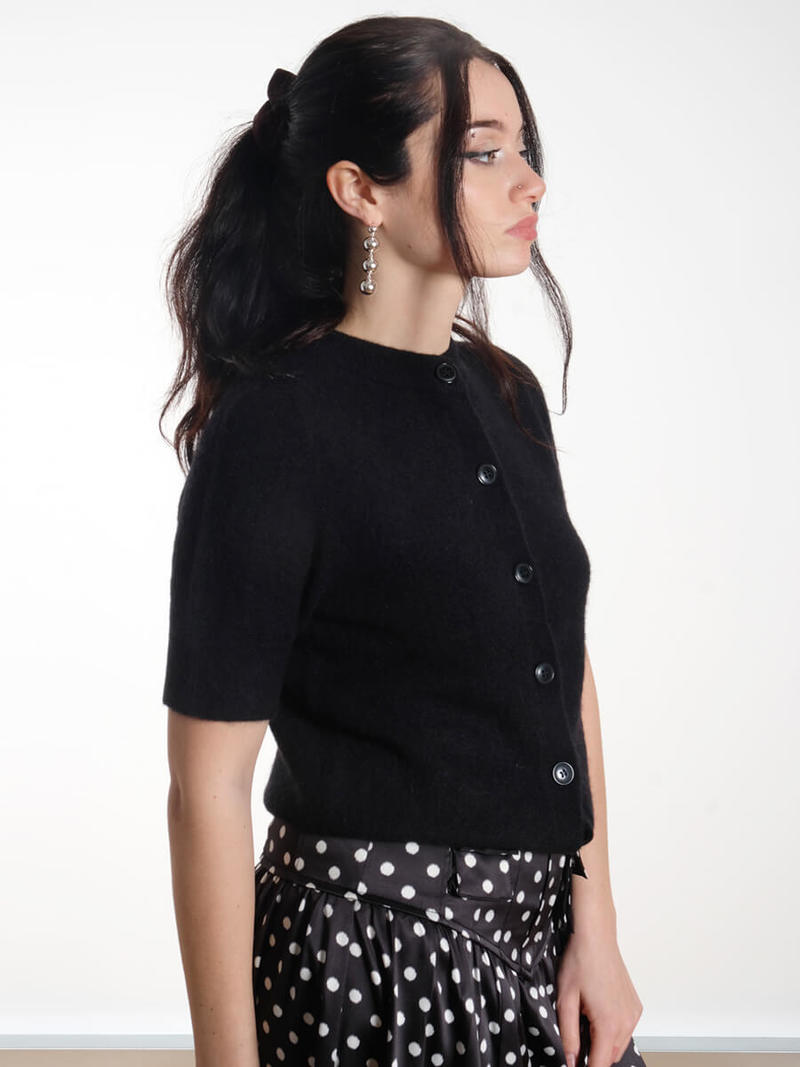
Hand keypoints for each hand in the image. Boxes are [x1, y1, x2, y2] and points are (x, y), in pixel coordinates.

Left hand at [555, 925, 642, 1066]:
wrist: (596, 936)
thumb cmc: (580, 961)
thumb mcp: (566, 1000)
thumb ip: (569, 1035)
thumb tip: (571, 1060)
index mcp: (609, 1024)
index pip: (600, 1065)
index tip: (576, 1065)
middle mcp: (626, 1022)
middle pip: (610, 1057)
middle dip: (594, 1055)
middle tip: (576, 1037)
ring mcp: (634, 1014)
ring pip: (619, 1045)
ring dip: (603, 1042)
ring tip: (586, 1018)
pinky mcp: (636, 1006)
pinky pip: (625, 1029)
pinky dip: (613, 1029)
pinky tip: (598, 1010)